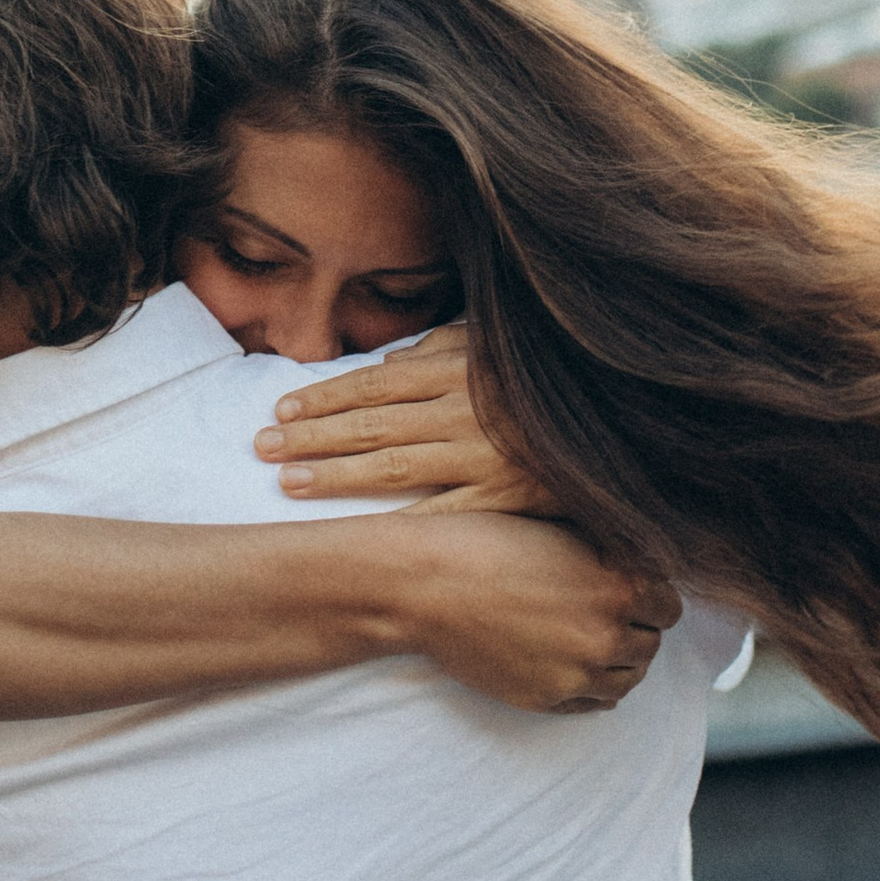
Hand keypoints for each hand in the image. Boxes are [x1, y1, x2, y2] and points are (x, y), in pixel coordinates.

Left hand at [254, 327, 549, 515]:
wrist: (618, 418)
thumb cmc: (548, 378)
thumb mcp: (495, 345)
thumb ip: (440, 349)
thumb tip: (386, 367)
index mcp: (456, 370)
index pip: (372, 384)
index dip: (322, 396)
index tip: (281, 409)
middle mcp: (461, 411)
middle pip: (369, 424)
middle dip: (311, 436)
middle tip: (261, 447)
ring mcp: (481, 457)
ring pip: (392, 467)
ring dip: (335, 475)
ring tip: (289, 482)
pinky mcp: (503, 497)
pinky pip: (442, 514)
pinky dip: (398, 525)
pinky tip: (359, 535)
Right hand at [396, 513, 679, 712]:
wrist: (424, 584)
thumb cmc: (485, 541)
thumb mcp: (560, 531)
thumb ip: (609, 552)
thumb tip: (641, 561)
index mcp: (619, 586)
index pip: (670, 605)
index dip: (652, 593)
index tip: (632, 585)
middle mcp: (606, 636)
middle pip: (651, 645)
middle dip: (636, 626)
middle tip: (607, 609)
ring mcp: (577, 675)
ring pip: (628, 680)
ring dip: (619, 660)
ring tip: (591, 636)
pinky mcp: (546, 700)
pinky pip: (594, 704)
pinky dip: (592, 685)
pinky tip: (573, 661)